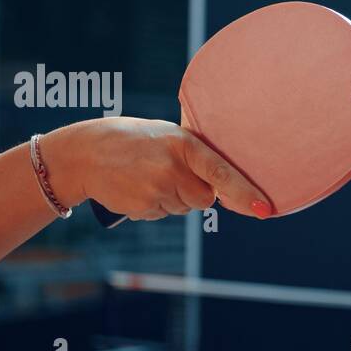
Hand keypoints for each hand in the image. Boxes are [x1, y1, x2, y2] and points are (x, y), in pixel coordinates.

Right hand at [45, 118, 271, 220]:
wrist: (85, 153)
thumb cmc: (134, 140)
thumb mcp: (167, 136)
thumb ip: (194, 155)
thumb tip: (226, 185)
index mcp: (184, 144)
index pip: (222, 172)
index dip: (245, 193)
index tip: (265, 209)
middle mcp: (172, 168)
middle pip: (204, 198)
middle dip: (193, 191)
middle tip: (167, 171)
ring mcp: (157, 190)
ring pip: (183, 208)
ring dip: (172, 197)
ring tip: (147, 175)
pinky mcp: (143, 208)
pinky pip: (162, 215)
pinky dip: (154, 205)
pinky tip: (136, 186)